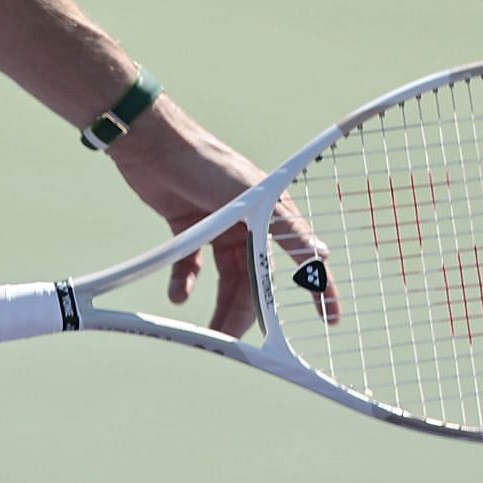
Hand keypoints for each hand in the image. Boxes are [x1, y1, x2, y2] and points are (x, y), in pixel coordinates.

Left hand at [106, 98, 339, 335]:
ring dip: (218, 305)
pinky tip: (178, 295)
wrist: (152, 143)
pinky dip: (186, 282)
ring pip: (224, 279)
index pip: (300, 257)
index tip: (329, 319)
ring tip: (210, 331)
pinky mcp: (188, 229)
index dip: (316, 288)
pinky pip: (191, 266)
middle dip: (247, 311)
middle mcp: (247, 224)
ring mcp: (217, 227)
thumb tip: (321, 255)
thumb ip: (284, 228)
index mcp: (270, 214)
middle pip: (254, 279)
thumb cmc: (206, 162)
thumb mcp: (252, 196)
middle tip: (238, 339)